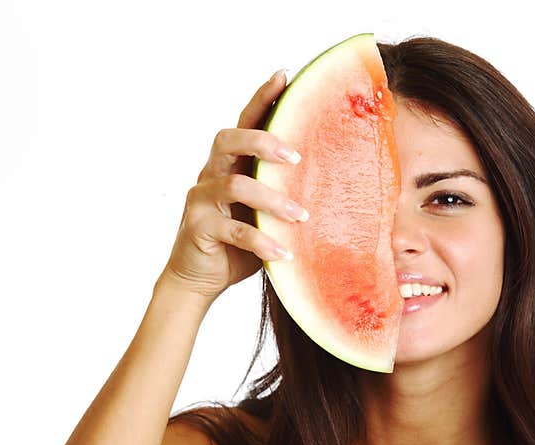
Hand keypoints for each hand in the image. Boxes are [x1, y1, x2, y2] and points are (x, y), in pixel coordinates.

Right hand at [160, 70, 306, 297]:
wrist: (200, 278)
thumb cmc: (238, 244)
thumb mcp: (264, 213)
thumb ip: (283, 192)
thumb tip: (335, 181)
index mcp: (230, 164)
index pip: (244, 122)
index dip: (261, 97)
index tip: (285, 75)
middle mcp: (212, 174)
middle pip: (228, 139)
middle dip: (263, 141)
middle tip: (296, 158)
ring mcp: (202, 200)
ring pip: (235, 185)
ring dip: (272, 199)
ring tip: (300, 216)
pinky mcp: (199, 228)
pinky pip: (234, 231)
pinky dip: (262, 241)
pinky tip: (284, 254)